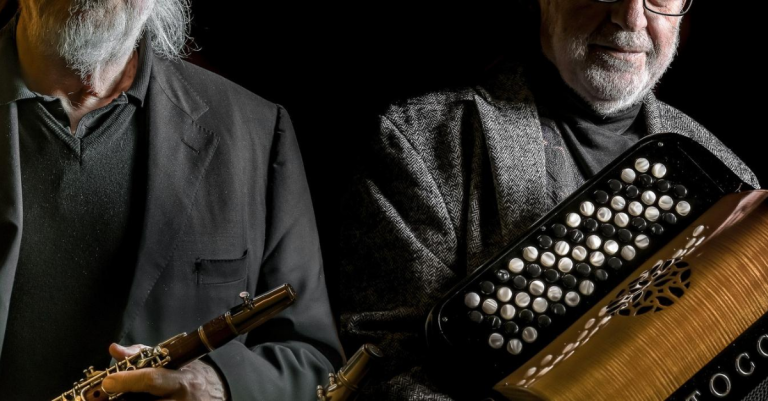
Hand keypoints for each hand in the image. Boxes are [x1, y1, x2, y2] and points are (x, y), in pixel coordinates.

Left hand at [101, 343, 228, 400]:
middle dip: (120, 400)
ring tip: (118, 397)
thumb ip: (142, 355)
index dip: (128, 380)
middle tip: (104, 397)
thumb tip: (115, 350)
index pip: (152, 379)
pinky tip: (133, 400)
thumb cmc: (190, 374)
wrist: (217, 393)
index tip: (107, 381)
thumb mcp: (173, 360)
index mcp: (180, 380)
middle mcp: (180, 400)